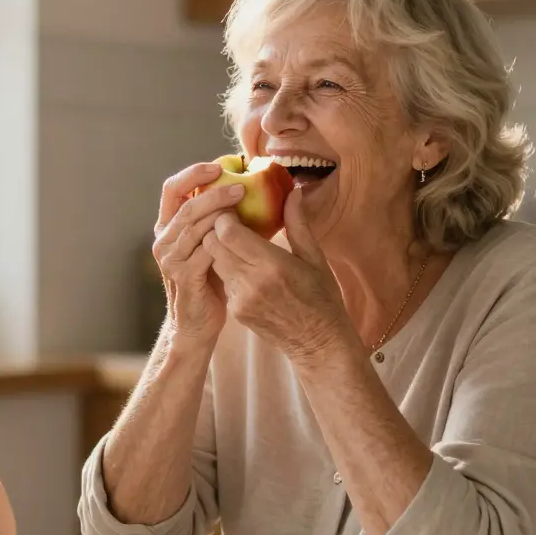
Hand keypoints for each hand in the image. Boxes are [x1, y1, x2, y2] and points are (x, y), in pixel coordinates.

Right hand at [152, 162, 244, 343]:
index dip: (193, 173)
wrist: (197, 322)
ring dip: (220, 213)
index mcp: (167, 226)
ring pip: (194, 226)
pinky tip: (241, 236)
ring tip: (244, 205)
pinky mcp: (182, 276)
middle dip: (214, 193)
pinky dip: (222, 241)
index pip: (172, 189)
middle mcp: (163, 239)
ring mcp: (170, 259)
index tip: (219, 166)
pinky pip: (204, 251)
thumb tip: (243, 186)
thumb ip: (217, 218)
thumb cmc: (209, 278)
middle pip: (186, 205)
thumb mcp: (210, 242)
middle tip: (242, 187)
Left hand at [202, 187, 350, 361]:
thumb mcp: (314, 258)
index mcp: (272, 265)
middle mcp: (251, 282)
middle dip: (218, 230)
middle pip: (212, 245)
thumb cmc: (322, 297)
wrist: (318, 343)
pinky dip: (229, 271)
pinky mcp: (235, 311)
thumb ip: (297, 224)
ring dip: (221, 250)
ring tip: (240, 246)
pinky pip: (222, 281)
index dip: (226, 217)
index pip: (227, 232)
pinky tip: (246, 270)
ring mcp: (240, 299)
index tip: (236, 210)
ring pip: (214, 262)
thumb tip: (293, 191)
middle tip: (232, 223)